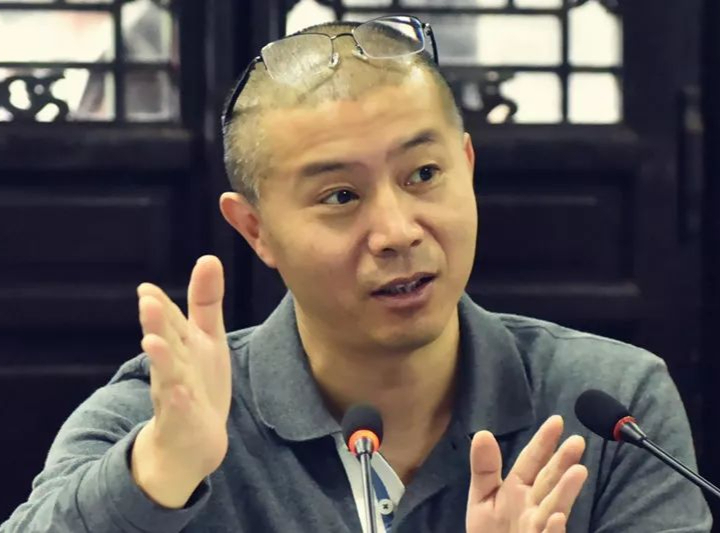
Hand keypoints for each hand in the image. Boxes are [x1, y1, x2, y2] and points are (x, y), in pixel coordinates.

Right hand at [131, 255, 231, 507]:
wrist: (192, 440)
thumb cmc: (199, 380)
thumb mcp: (206, 337)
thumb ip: (205, 300)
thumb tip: (208, 257)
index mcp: (179, 343)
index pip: (169, 320)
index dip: (159, 305)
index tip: (146, 288)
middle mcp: (172, 365)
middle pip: (164, 340)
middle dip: (155, 322)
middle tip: (146, 300)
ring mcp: (175, 393)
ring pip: (166, 373)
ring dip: (160, 357)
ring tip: (152, 341)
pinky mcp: (183, 420)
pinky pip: (180, 410)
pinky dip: (179, 401)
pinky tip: (180, 393)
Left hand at [466, 416, 587, 532]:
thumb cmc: (491, 531)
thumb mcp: (482, 497)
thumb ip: (484, 468)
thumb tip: (482, 432)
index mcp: (518, 489)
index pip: (532, 461)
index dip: (543, 442)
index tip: (557, 420)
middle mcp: (533, 506)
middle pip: (549, 481)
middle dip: (562, 462)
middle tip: (577, 441)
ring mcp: (537, 528)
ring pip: (553, 507)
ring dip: (565, 492)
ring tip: (578, 471)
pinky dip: (552, 530)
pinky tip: (557, 518)